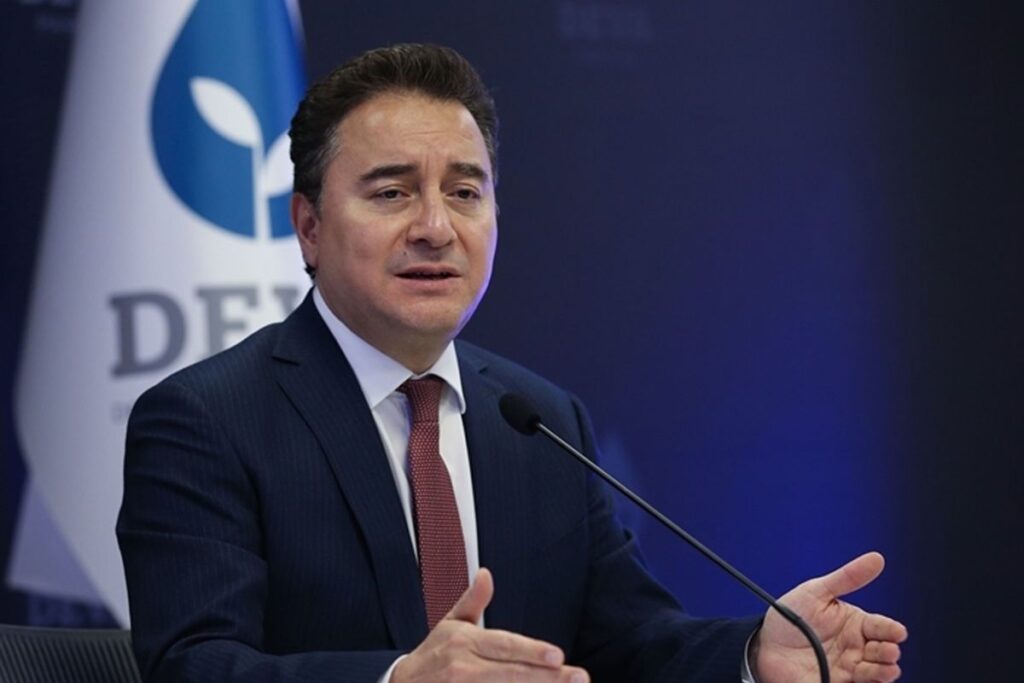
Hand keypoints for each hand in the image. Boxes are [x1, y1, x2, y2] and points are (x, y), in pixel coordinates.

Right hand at [392, 568, 588, 682]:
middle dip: (548, 678)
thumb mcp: (449, 623)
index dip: (532, 651)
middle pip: (511, 674)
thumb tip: (486, 574)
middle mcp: (462, 668)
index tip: (559, 656)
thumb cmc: (432, 654)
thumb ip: (473, 601)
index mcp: (463, 641)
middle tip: (579, 677)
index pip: (504, 645)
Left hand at [754, 552, 907, 682]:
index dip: (892, 630)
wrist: (764, 643)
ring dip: (883, 672)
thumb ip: (847, 577)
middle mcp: (856, 648)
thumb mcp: (817, 591)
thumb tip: (876, 558)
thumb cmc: (791, 615)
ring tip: (885, 669)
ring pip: (875, 674)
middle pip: (883, 653)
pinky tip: (868, 681)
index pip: (882, 627)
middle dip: (889, 653)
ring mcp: (848, 669)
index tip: (897, 632)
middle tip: (888, 651)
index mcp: (855, 624)